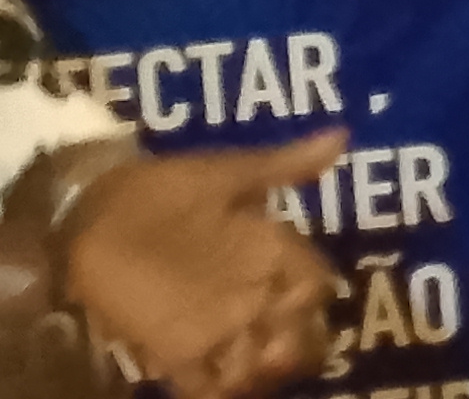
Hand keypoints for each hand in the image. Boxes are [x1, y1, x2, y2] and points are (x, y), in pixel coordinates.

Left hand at [62, 131, 343, 398]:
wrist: (88, 213)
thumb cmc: (159, 189)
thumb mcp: (220, 174)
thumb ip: (281, 165)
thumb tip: (342, 135)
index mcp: (268, 253)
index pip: (313, 286)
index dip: (311, 300)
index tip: (295, 302)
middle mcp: (250, 294)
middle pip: (295, 336)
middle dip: (295, 350)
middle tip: (273, 351)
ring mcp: (214, 325)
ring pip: (256, 366)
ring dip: (259, 376)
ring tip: (243, 373)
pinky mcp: (175, 350)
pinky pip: (205, 385)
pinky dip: (216, 392)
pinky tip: (215, 389)